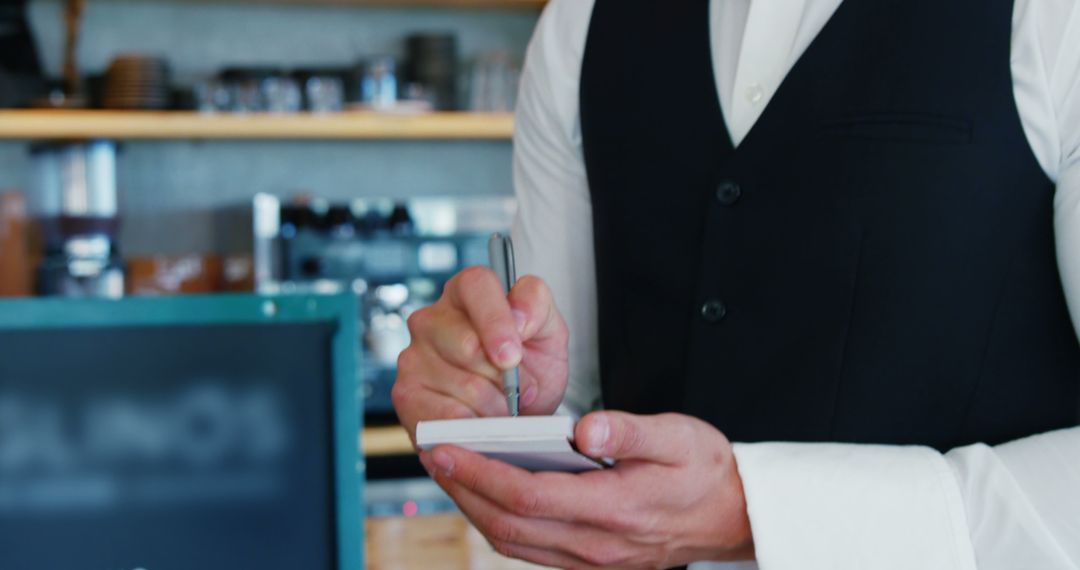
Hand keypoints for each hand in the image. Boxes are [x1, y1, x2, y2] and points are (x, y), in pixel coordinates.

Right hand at [393, 267, 569, 440]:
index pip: (476, 285)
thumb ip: (538, 309)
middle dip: (505, 376)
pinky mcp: (407, 395)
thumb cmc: (530, 370)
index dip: (496, 319)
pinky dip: (475, 426)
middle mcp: (432, 319)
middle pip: (468, 343)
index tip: (513, 355)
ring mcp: (413, 356)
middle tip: (518, 388)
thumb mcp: (549, 334)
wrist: (519, 418)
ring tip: (501, 405)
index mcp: (467, 293)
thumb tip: (518, 315)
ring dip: (495, 405)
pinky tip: (481, 421)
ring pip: (464, 385)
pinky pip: (447, 417)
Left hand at [419, 411, 754, 568]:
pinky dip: (499, 522)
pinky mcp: (589, 560)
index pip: (529, 496)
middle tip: (430, 455)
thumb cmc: (706, 472)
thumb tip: (585, 429)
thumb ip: (630, 431)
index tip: (447, 448)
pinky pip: (531, 548)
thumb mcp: (679, 438)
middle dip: (462, 490)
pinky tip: (486, 494)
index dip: (480, 473)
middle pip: (508, 525)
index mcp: (615, 509)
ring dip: (473, 508)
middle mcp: (597, 544)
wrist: (735, 516)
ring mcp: (591, 559)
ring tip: (448, 472)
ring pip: (514, 542)